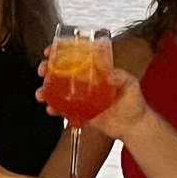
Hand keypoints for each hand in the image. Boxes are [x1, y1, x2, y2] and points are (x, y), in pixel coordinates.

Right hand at [34, 55, 148, 137]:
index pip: (77, 58)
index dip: (61, 53)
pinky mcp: (80, 113)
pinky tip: (51, 109)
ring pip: (59, 91)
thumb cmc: (134, 102)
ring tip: (42, 95)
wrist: (134, 126)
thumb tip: (109, 73)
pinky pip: (63, 109)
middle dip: (48, 70)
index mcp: (96, 72)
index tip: (51, 51)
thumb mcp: (130, 84)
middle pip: (62, 72)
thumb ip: (121, 77)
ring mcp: (82, 98)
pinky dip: (55, 109)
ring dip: (46, 91)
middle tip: (43, 71)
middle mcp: (86, 83)